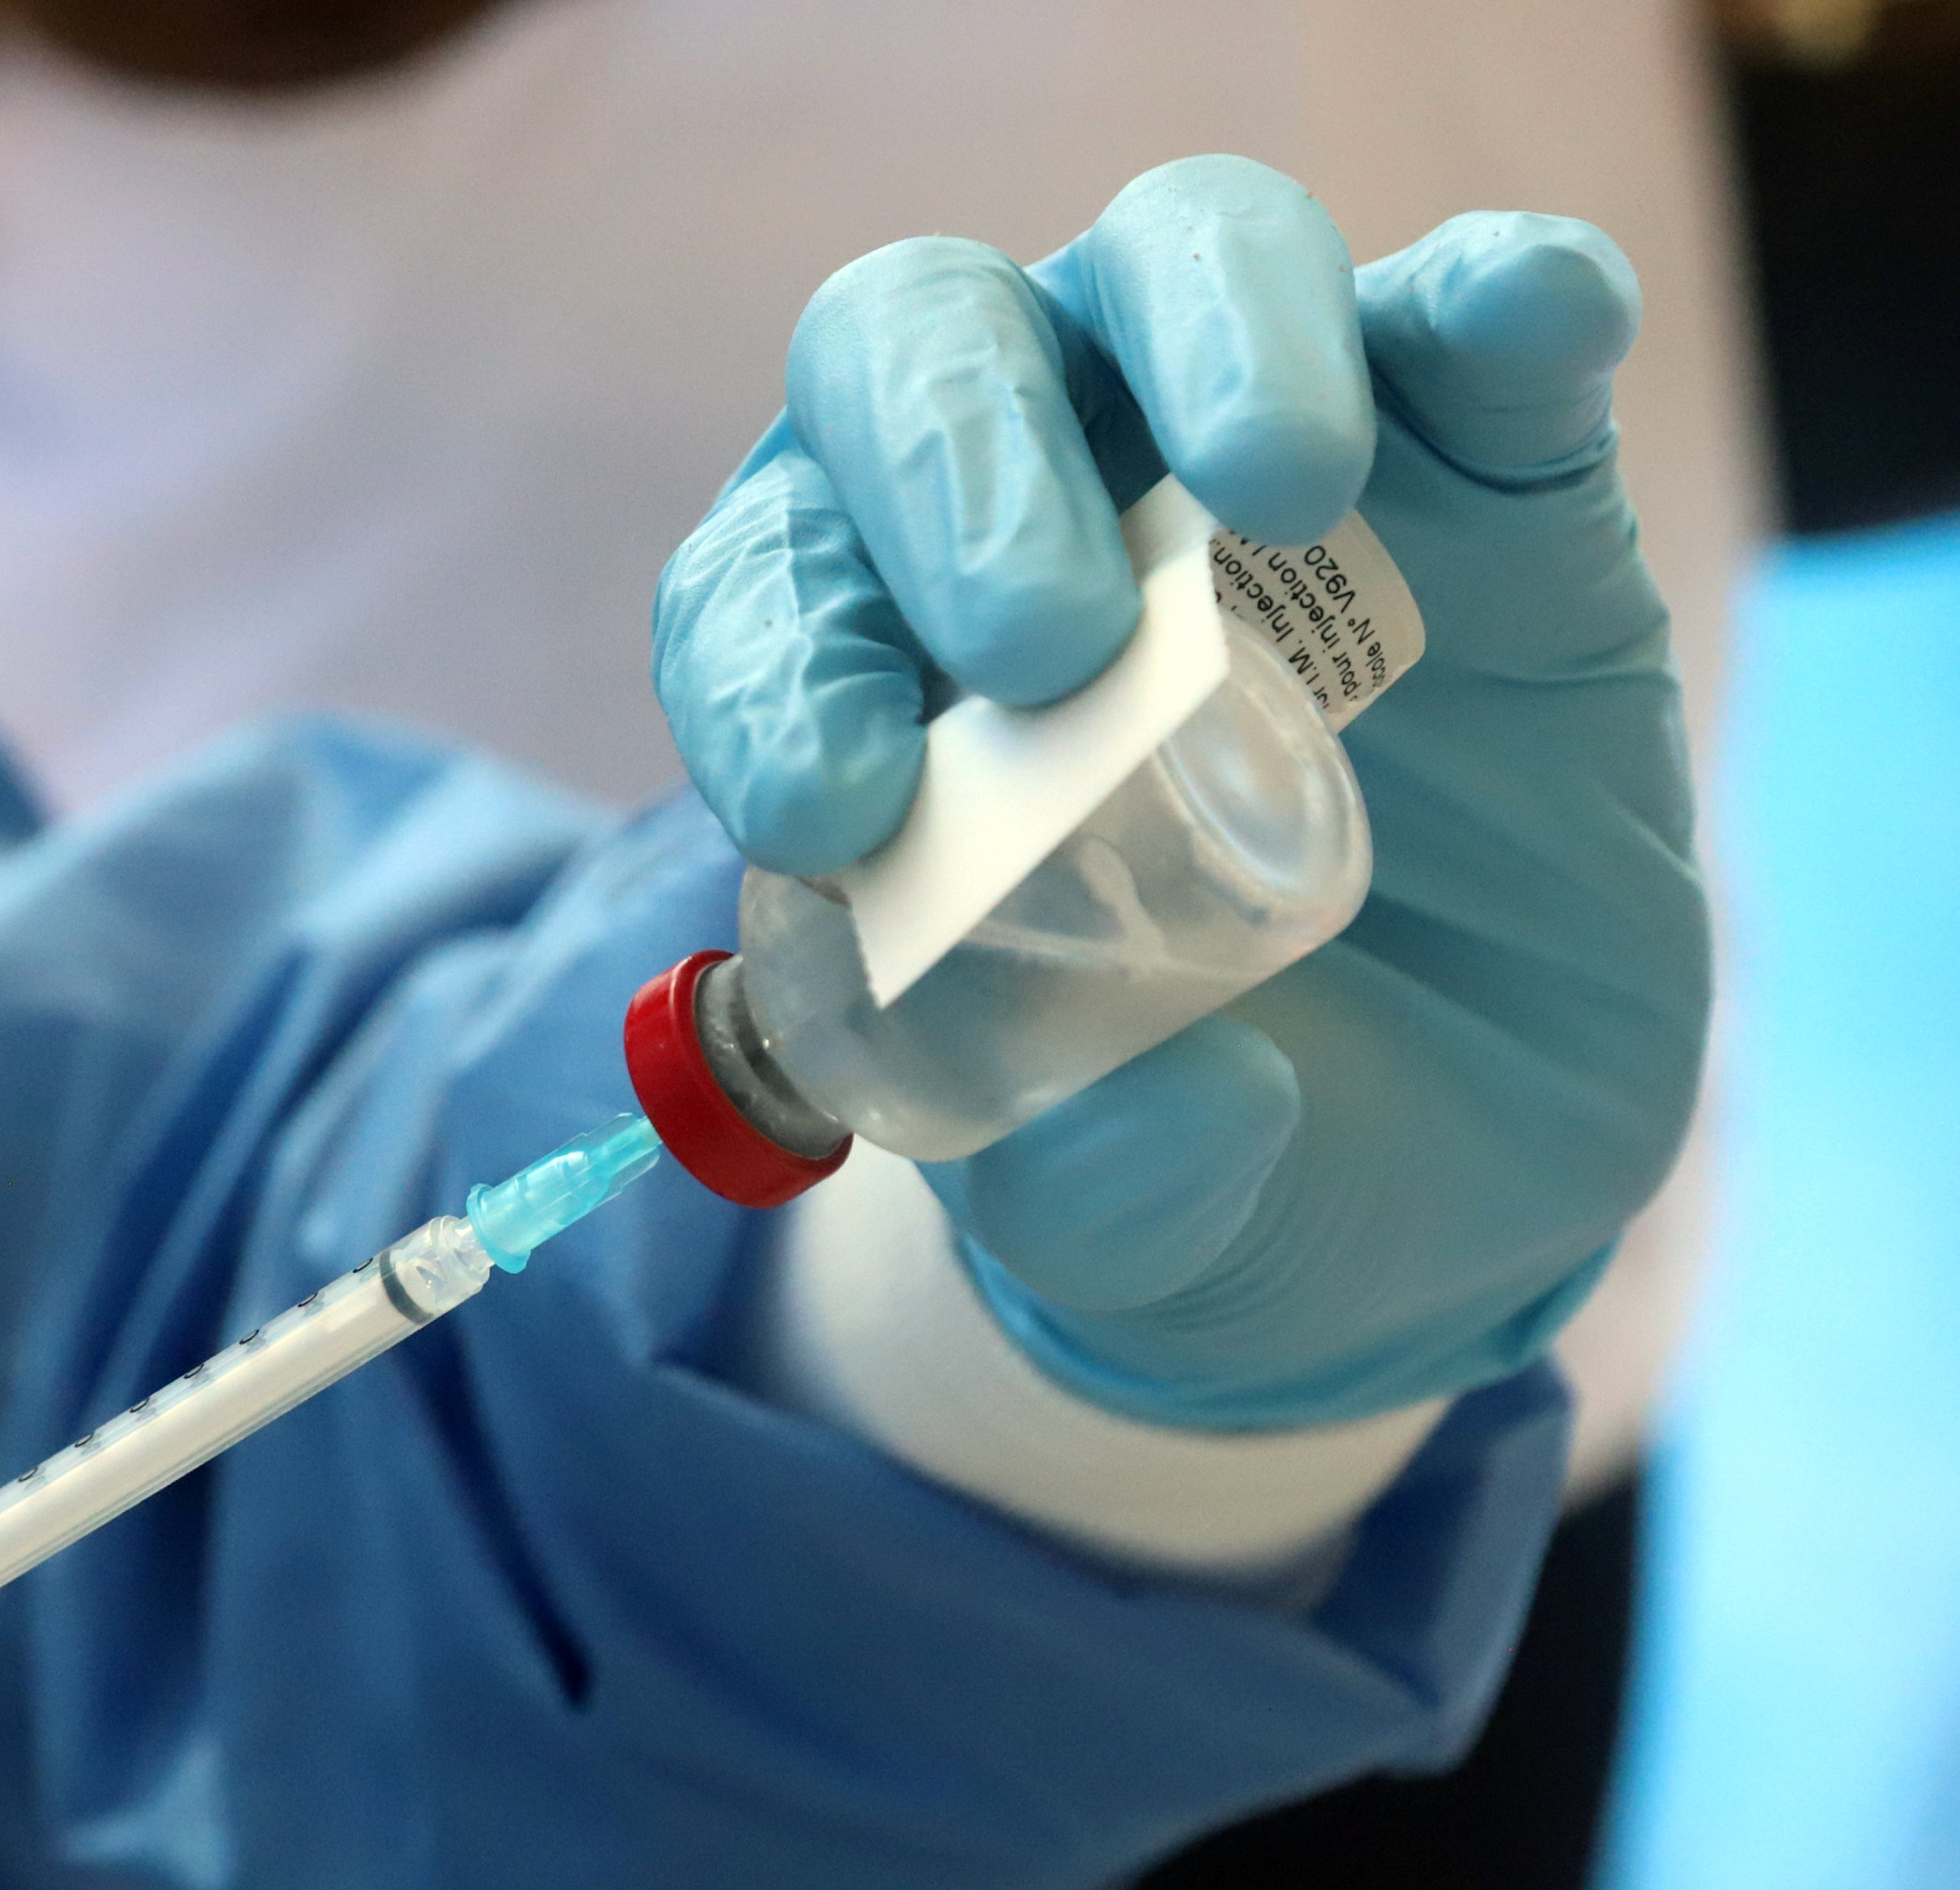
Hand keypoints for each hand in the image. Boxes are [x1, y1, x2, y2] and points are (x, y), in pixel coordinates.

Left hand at [656, 156, 1707, 1426]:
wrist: (1446, 1151)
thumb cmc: (1208, 1151)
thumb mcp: (1142, 1225)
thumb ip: (1107, 1186)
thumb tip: (1164, 1114)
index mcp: (874, 684)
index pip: (762, 602)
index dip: (773, 673)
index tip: (834, 805)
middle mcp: (1029, 516)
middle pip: (919, 357)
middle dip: (956, 474)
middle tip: (1042, 648)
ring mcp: (1250, 468)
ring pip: (1173, 261)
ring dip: (1212, 338)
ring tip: (1284, 491)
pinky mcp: (1488, 460)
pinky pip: (1477, 315)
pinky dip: (1494, 300)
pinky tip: (1529, 328)